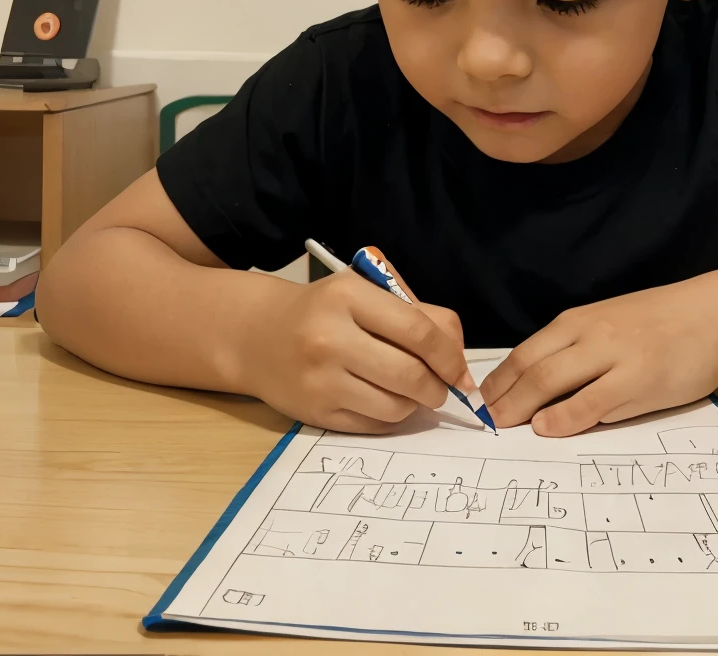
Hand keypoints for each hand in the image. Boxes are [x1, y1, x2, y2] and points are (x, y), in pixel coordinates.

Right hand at [232, 273, 470, 432]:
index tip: (461, 370)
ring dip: (416, 404)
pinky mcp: (314, 413)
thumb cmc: (323, 309)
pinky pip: (373, 425)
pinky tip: (387, 402)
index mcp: (349, 297)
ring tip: (413, 392)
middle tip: (443, 387)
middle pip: (410, 374)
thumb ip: (414, 313)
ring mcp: (321, 379)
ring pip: (394, 405)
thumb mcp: (363, 291)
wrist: (257, 335)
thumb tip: (458, 356)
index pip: (417, 330)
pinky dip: (391, 417)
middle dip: (438, 386)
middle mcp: (331, 338)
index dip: (449, 355)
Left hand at [481, 271, 717, 436]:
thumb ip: (578, 348)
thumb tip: (538, 386)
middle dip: (502, 397)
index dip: (498, 380)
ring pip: (552, 381)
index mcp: (579, 321)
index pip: (525, 352)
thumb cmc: (663, 322)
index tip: (481, 403)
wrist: (716, 315)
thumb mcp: (612, 324)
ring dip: (522, 407)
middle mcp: (590, 334)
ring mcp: (614, 356)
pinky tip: (546, 429)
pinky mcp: (639, 380)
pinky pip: (591, 402)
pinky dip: (564, 417)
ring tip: (502, 428)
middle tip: (483, 423)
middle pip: (531, 367)